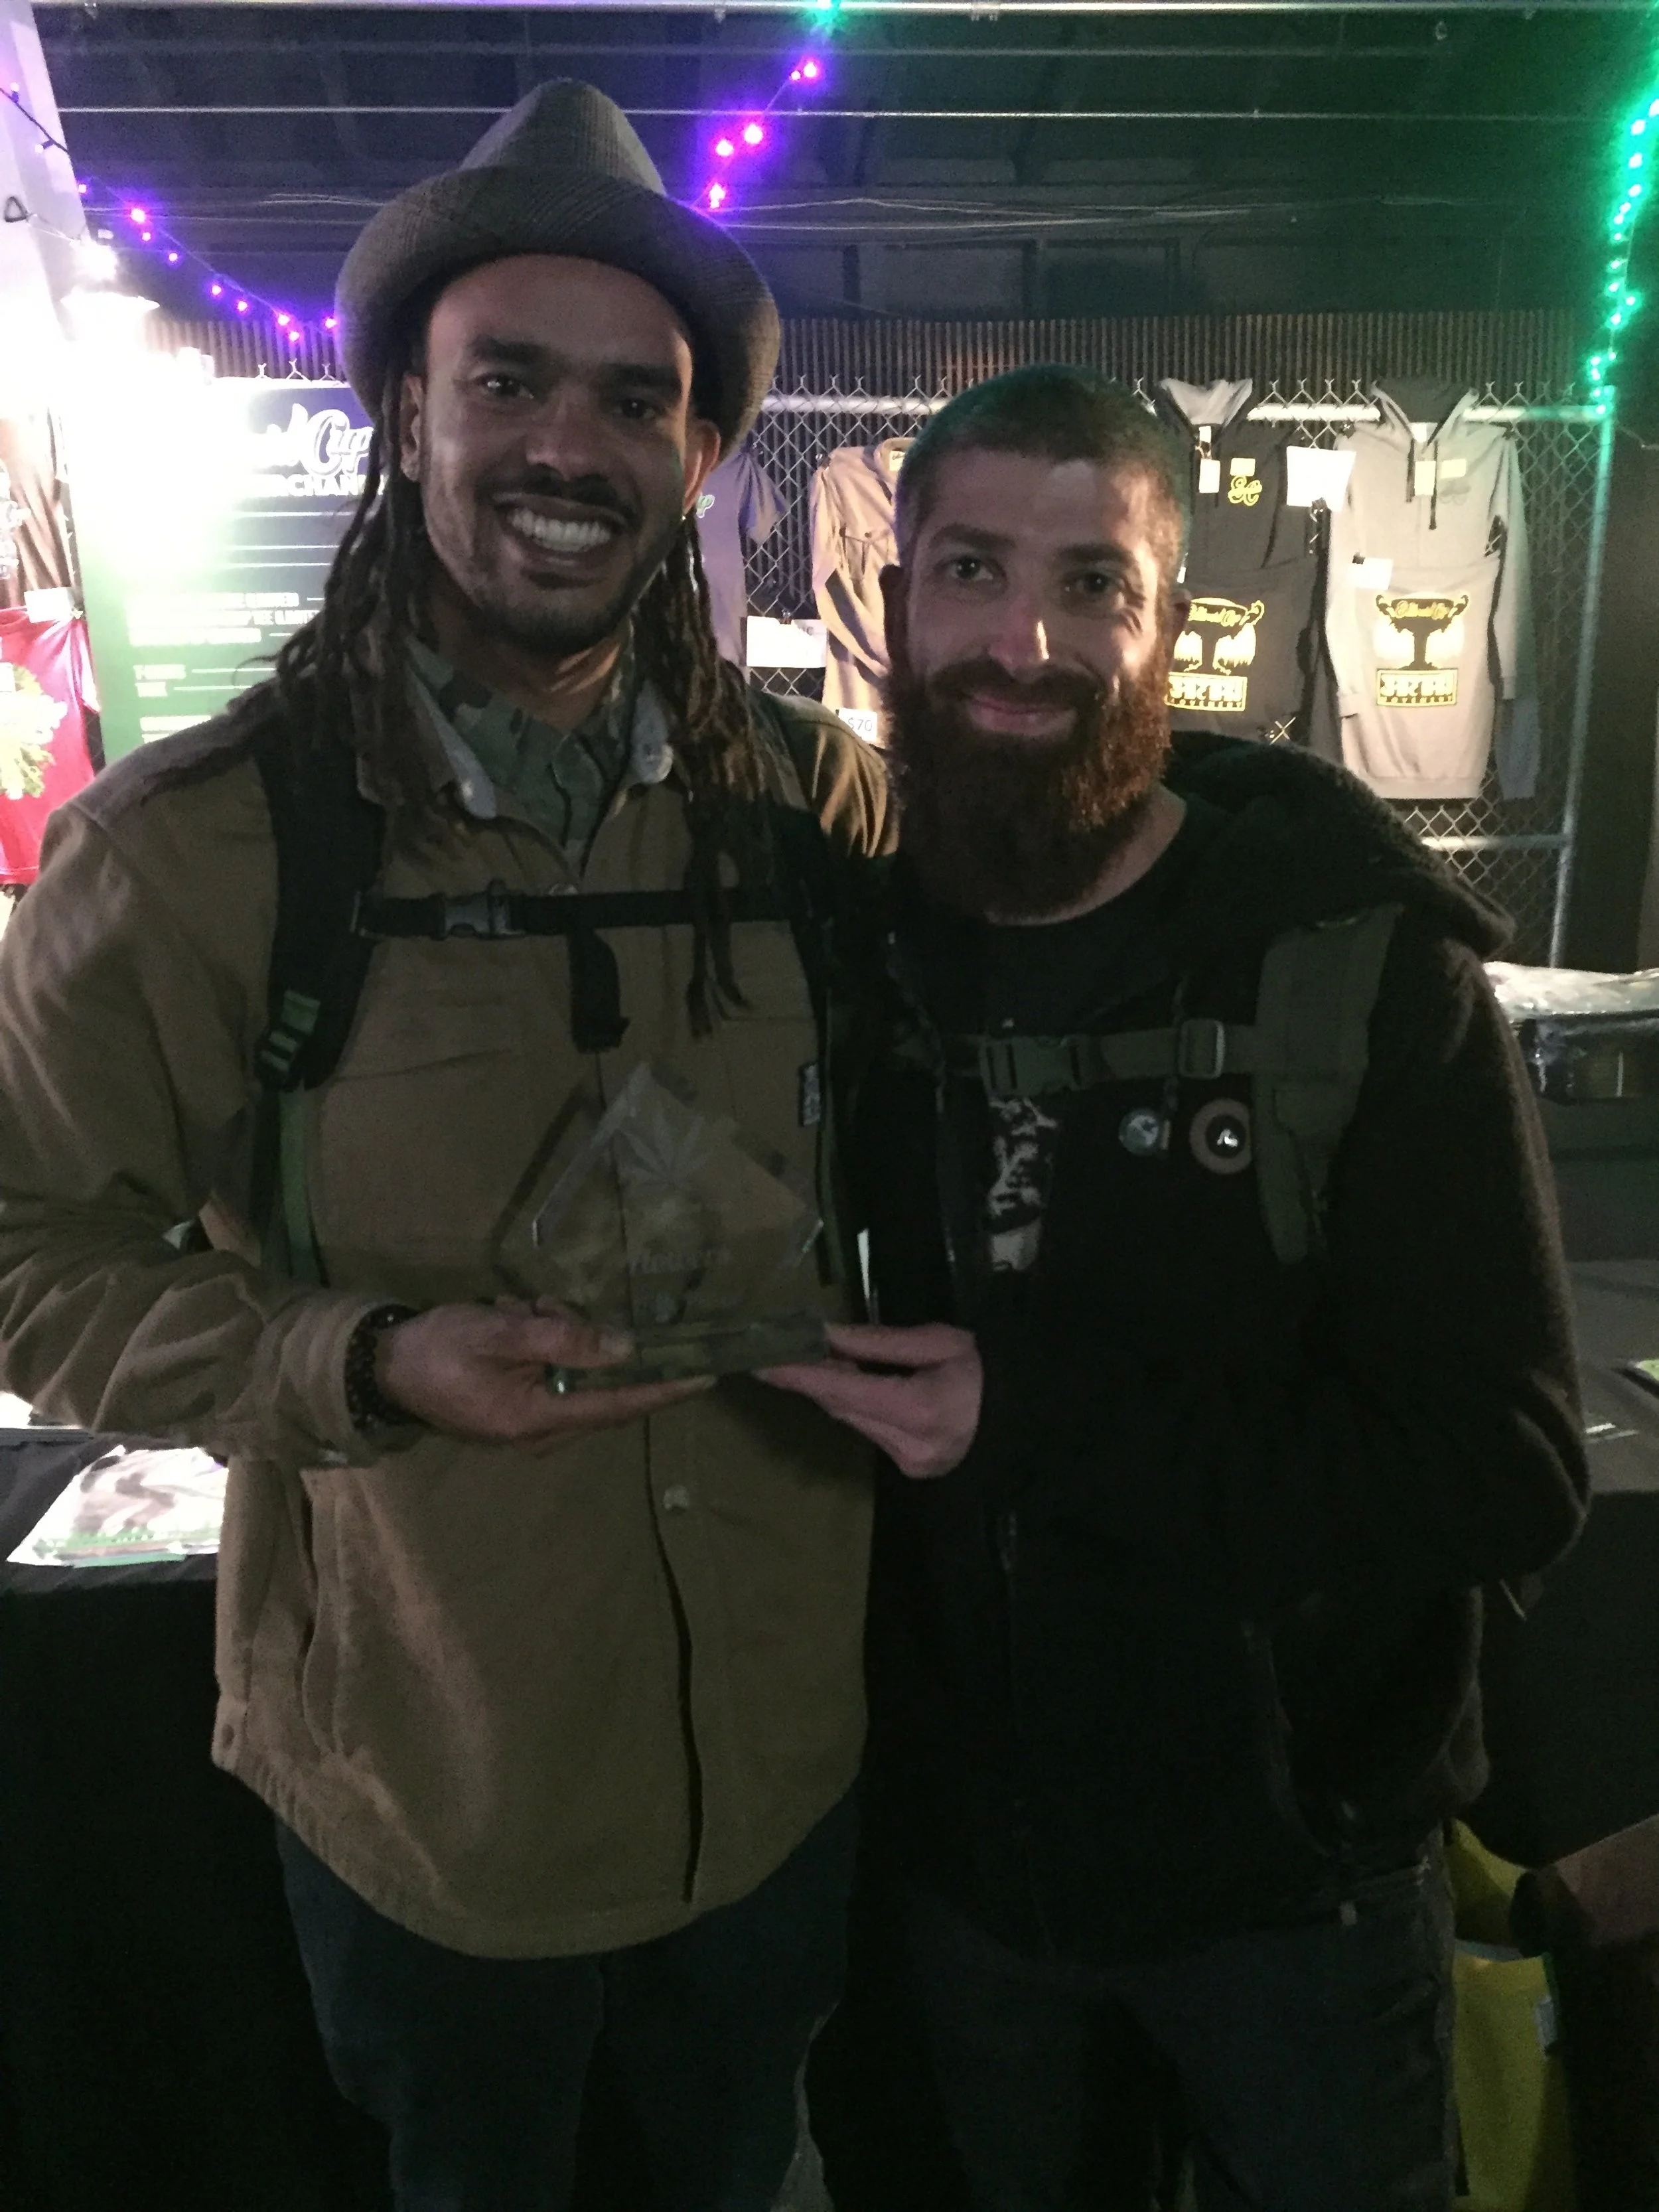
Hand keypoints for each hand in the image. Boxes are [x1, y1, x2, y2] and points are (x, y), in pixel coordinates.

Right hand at [375, 1298, 710, 1446]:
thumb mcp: (499, 1331)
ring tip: (519, 1309)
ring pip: (578, 1374)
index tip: (709, 1374)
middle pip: (601, 1387)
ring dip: (561, 1333)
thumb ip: (563, 1338)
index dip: (666, 1389)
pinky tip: (514, 1317)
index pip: (620, 1406)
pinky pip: (555, 1374)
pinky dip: (544, 1342)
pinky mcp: (519, 1408)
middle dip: (593, 1341)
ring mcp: (530, 1423)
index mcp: (538, 1420)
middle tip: (548, 1309)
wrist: (379, 1368)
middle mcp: (542, 1431)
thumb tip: (626, 1348)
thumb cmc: (437, 1350)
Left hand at [760, 1320, 980, 1479]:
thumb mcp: (938, 1342)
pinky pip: (870, 1431)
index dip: (797, 1376)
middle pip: (840, 1408)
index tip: (760, 1363)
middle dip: (813, 1378)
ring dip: (835, 1391)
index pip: (840, 1390)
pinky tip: (858, 1382)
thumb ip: (877, 1342)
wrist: (1027, 1416)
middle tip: (788, 1348)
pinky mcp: (910, 1469)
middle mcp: (907, 1445)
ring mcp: (909, 1463)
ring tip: (824, 1358)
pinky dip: (859, 1406)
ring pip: (852, 1421)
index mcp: (917, 1409)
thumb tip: (824, 1333)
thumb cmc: (987, 1370)